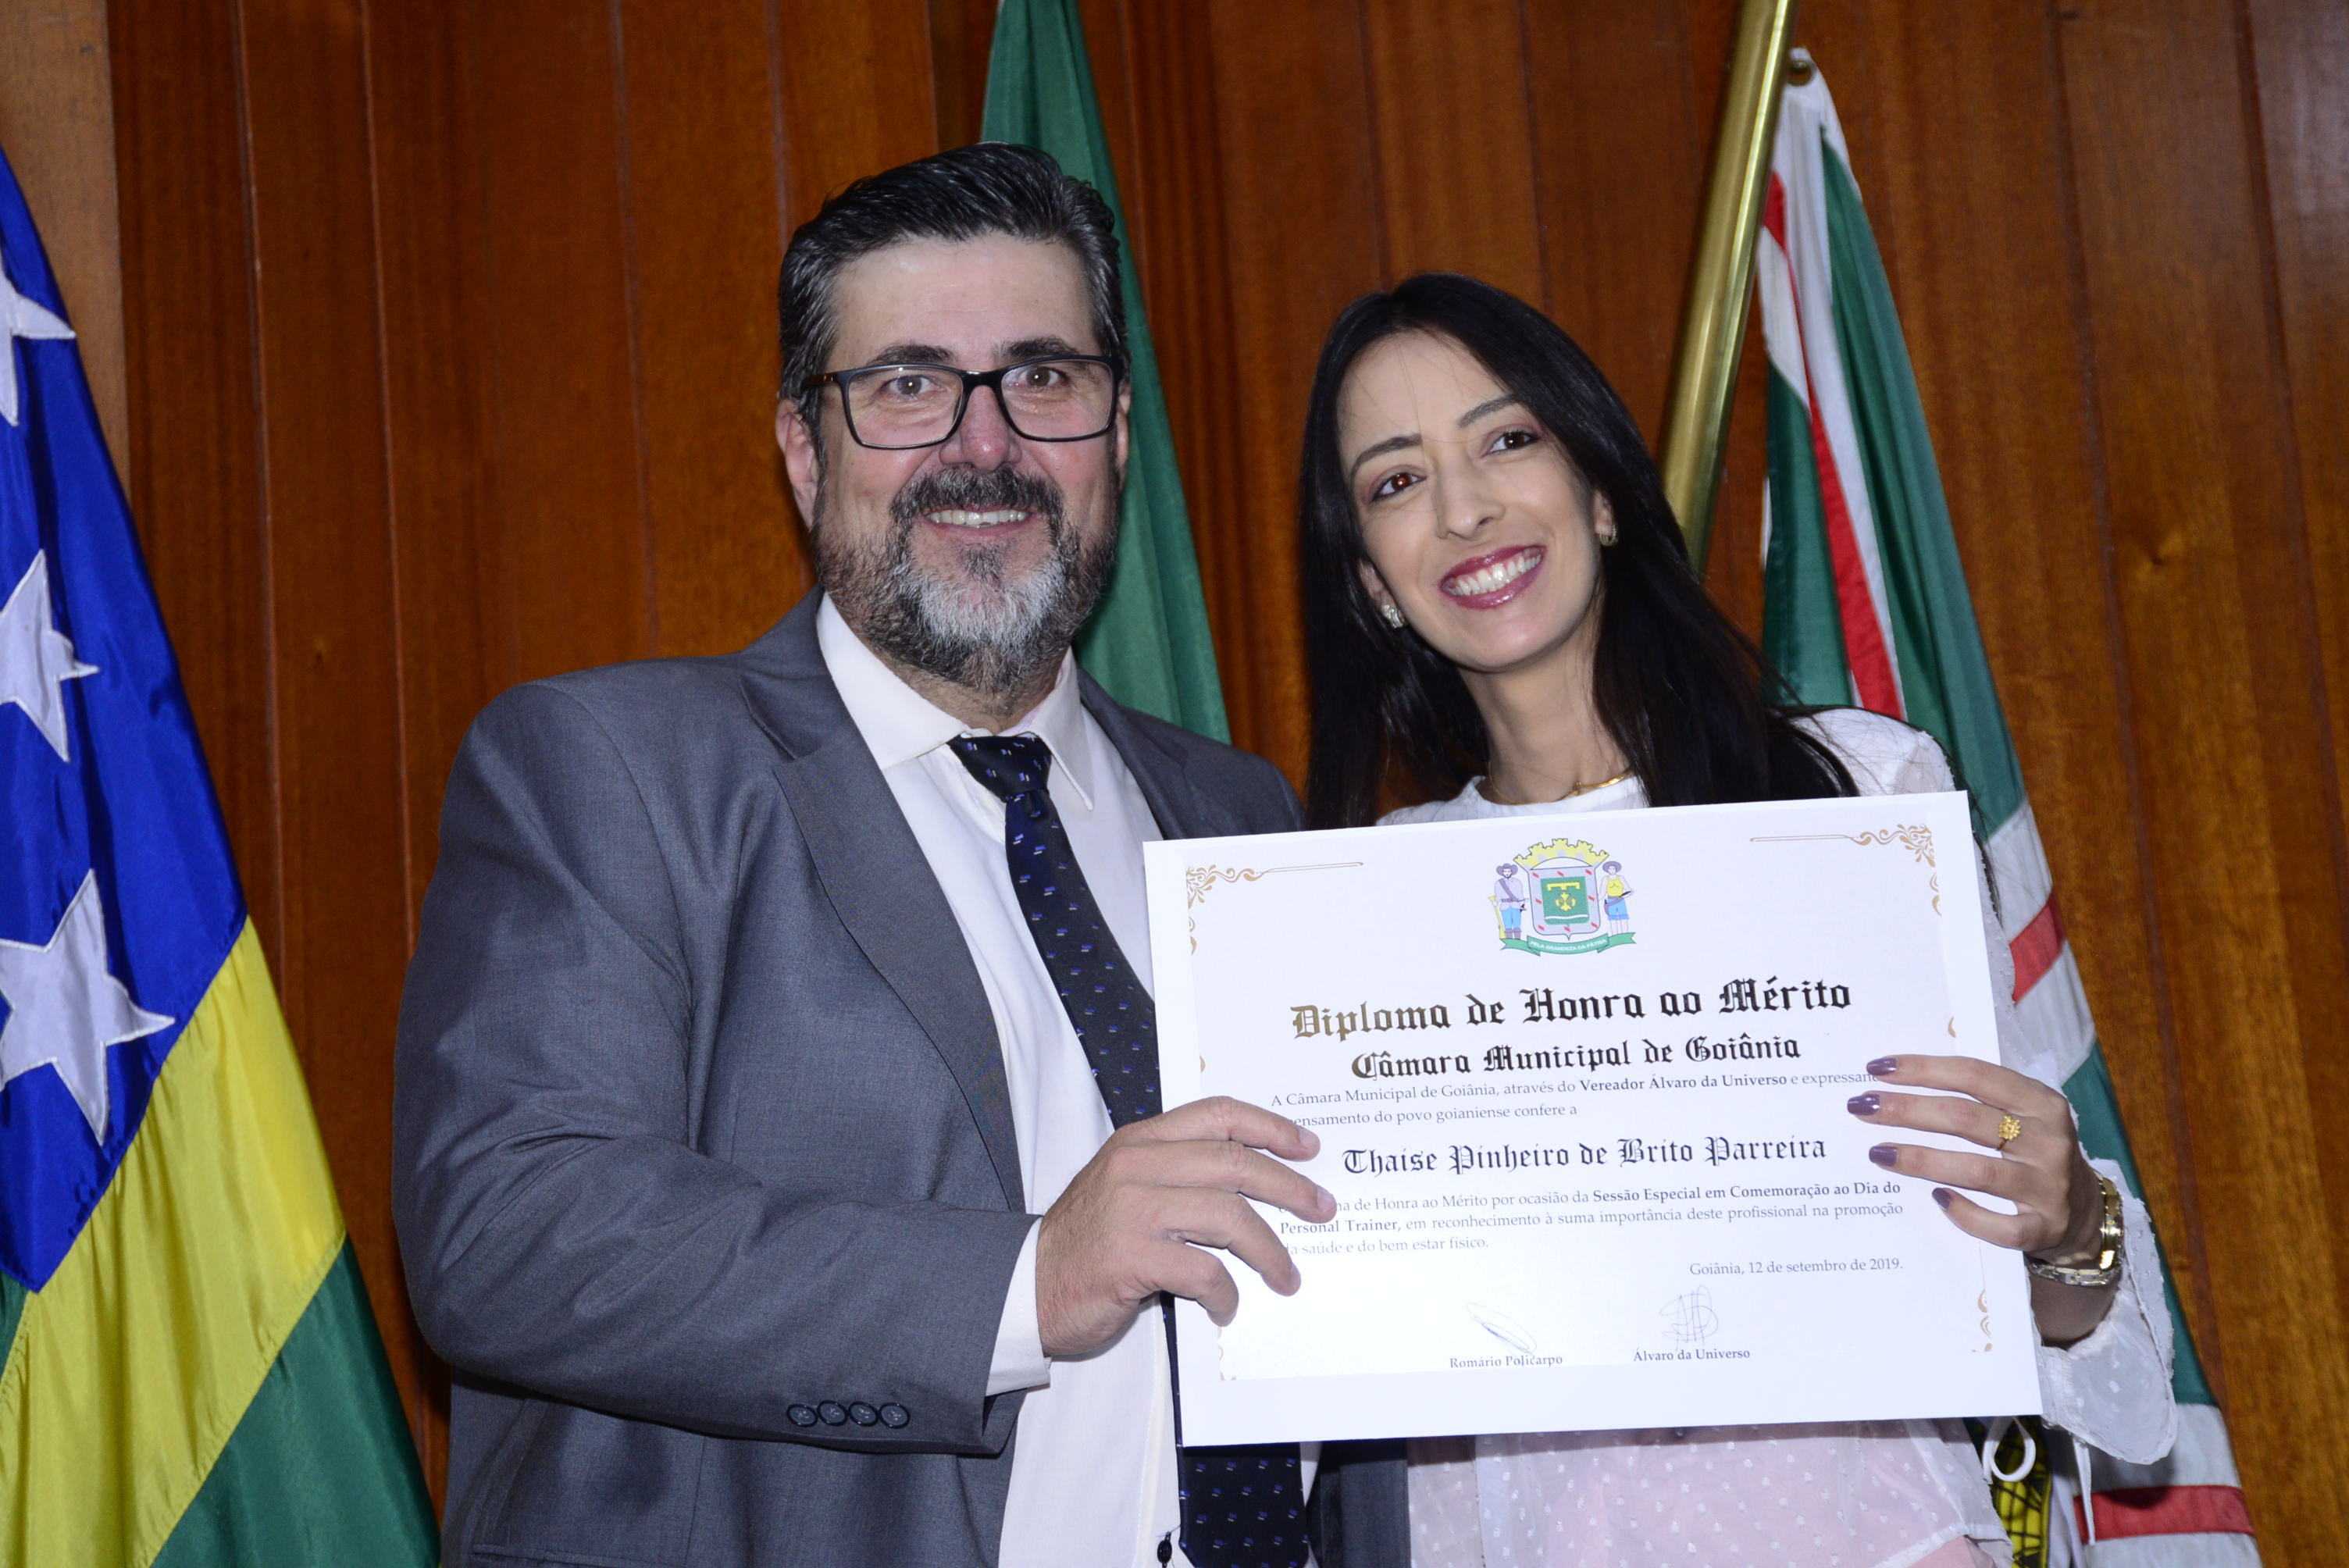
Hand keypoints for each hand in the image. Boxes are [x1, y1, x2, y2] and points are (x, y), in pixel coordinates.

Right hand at [1035, 1096, 1336, 1358]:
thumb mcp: (1128, 1188)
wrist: (1028, 1286)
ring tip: (1285, 1275)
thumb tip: (1259, 1187)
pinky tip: (1227, 1307)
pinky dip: (1226, 1293)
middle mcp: (1137, 1166)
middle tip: (1321, 1210)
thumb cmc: (1089, 1242)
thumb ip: (1179, 1175)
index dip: (1271, 1127)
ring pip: (1229, 1216)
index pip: (1218, 1114)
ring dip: (1269, 1250)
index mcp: (1141, 1142)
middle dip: (1289, 1187)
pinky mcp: (1130, 1257)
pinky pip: (1202, 1271)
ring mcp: (1132, 1210)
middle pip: (1235, 1163)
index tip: (1308, 1146)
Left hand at [1848, 1054, 2102, 1257]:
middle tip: (1863, 1107)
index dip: (1923, 1069)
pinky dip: (1965, 1214)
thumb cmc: (2034, 1153)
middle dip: (1909, 1110)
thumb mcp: (2021, 1116)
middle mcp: (2049, 1140)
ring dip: (1921, 1160)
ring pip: (1978, 1171)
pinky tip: (1937, 1199)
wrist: (2085, 1214)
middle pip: (1967, 1119)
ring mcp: (2048, 1186)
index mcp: (2041, 1102)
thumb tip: (1899, 1086)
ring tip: (1879, 1152)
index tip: (1877, 1069)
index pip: (1975, 1075)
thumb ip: (1975, 1099)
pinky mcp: (2044, 1228)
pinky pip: (1999, 1226)